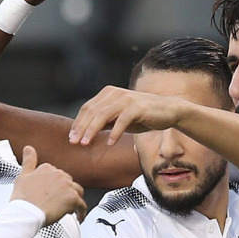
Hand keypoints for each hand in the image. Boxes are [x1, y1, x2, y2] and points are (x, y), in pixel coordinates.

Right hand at [10, 146, 85, 224]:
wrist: (26, 213)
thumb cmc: (23, 199)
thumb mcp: (23, 176)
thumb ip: (28, 161)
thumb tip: (28, 148)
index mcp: (48, 168)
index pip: (57, 176)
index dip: (55, 186)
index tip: (51, 194)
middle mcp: (59, 174)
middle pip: (68, 184)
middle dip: (64, 193)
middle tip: (56, 204)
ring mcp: (67, 186)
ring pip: (77, 193)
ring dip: (74, 200)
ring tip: (67, 210)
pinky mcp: (73, 198)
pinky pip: (82, 206)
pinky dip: (81, 212)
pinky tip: (78, 217)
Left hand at [69, 86, 184, 145]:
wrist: (167, 111)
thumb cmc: (141, 116)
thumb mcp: (118, 119)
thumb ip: (103, 122)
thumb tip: (83, 133)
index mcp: (107, 94)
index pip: (87, 108)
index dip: (77, 123)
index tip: (71, 138)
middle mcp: (114, 93)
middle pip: (92, 111)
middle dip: (81, 128)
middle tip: (74, 143)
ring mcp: (125, 99)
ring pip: (103, 115)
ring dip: (92, 130)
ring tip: (85, 144)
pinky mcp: (137, 107)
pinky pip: (122, 120)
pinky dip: (115, 132)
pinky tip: (110, 143)